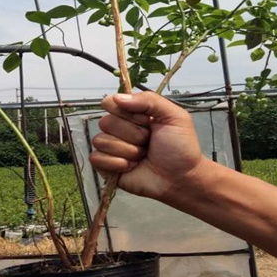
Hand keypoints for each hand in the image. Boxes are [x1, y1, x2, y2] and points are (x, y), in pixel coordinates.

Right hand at [88, 92, 203, 200]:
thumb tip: (117, 98)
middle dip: (131, 134)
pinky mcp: (107, 167)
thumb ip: (149, 100)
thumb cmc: (180, 147)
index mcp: (133, 114)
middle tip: (148, 142)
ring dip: (126, 150)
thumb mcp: (173, 116)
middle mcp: (119, 129)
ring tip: (142, 156)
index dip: (126, 113)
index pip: (111, 102)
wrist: (181, 178)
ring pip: (101, 140)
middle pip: (106, 122)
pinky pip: (96, 158)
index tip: (146, 121)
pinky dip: (115, 163)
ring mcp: (112, 148)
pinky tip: (131, 167)